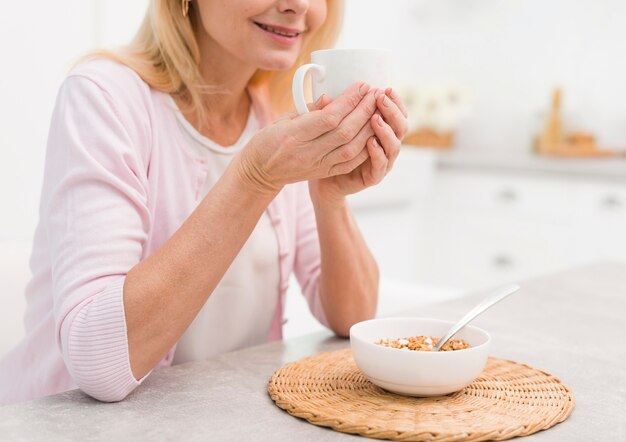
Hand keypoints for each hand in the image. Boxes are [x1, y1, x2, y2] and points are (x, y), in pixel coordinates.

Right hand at [235, 82, 378, 194]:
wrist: (259, 172)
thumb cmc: (269, 140)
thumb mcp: (283, 119)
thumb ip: (309, 110)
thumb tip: (332, 98)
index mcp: (295, 134)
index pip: (329, 117)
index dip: (349, 100)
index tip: (362, 85)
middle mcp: (308, 152)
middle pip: (344, 132)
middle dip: (364, 111)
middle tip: (376, 93)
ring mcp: (317, 165)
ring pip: (351, 149)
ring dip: (368, 128)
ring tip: (378, 110)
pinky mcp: (323, 173)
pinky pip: (350, 163)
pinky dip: (365, 148)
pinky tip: (373, 133)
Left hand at [309, 87, 407, 202]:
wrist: (325, 180)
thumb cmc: (333, 148)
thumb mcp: (332, 126)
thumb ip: (332, 112)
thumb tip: (324, 97)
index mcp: (383, 130)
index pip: (398, 113)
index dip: (395, 101)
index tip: (385, 88)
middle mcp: (387, 145)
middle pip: (401, 127)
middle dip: (392, 111)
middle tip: (380, 99)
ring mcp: (383, 162)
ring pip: (394, 146)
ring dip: (386, 130)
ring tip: (374, 118)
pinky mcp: (374, 177)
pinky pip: (381, 165)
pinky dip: (378, 153)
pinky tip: (371, 142)